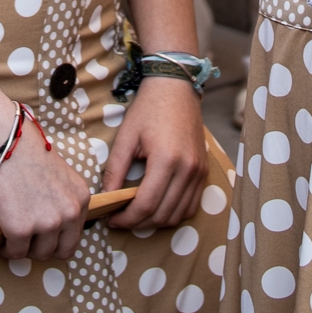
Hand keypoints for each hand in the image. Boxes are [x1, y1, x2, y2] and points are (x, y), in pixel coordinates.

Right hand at [0, 124, 89, 260]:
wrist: (3, 144)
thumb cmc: (27, 153)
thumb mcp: (60, 176)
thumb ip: (64, 199)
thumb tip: (56, 222)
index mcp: (82, 198)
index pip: (76, 234)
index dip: (58, 238)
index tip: (45, 235)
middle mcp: (69, 213)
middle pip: (62, 250)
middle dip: (45, 248)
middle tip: (30, 242)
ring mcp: (46, 223)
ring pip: (39, 254)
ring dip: (27, 249)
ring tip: (15, 240)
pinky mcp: (21, 229)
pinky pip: (16, 252)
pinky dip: (8, 249)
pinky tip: (3, 239)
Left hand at [101, 78, 206, 228]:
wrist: (176, 89)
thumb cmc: (148, 109)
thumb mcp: (126, 137)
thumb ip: (115, 170)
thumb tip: (106, 197)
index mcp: (166, 160)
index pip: (146, 204)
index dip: (127, 219)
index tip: (112, 219)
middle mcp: (187, 169)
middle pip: (162, 214)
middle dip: (139, 223)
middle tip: (121, 219)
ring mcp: (199, 172)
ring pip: (178, 214)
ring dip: (156, 221)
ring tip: (137, 215)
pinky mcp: (204, 172)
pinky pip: (191, 206)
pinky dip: (173, 213)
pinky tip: (157, 207)